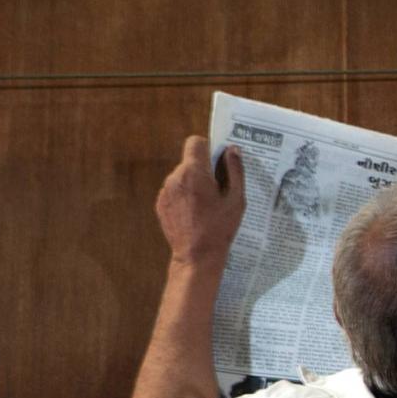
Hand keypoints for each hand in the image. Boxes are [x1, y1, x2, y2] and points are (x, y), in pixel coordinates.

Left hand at [155, 136, 245, 271]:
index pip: (196, 142)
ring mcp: (165, 191)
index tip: (217, 162)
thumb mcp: (236, 199)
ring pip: (182, 177)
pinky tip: (195, 214)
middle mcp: (175, 177)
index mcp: (194, 172)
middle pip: (189, 161)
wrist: (196, 255)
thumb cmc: (220, 227)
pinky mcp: (160, 203)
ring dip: (193, 184)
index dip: (208, 148)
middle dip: (203, 170)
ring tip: (206, 206)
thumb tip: (232, 150)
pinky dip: (184, 197)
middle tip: (217, 190)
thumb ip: (235, 170)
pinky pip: (174, 191)